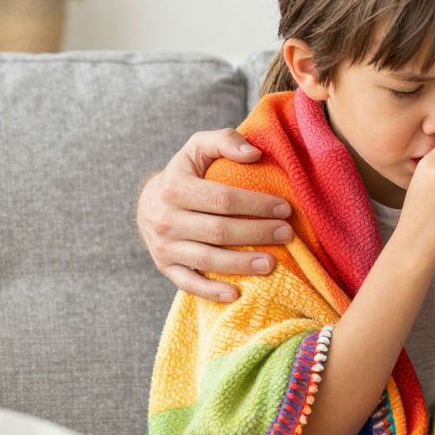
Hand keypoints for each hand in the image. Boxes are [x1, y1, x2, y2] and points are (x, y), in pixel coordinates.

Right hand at [139, 128, 294, 302]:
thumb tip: (254, 154)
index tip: (285, 208)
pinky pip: (189, 284)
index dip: (256, 204)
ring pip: (207, 259)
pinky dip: (212, 292)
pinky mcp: (166, 268)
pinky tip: (237, 294)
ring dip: (242, 264)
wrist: (148, 204)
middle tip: (287, 234)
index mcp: (175, 188)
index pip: (222, 199)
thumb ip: (225, 141)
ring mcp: (164, 247)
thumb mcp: (198, 148)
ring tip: (272, 264)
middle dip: (257, 233)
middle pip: (219, 231)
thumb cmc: (184, 174)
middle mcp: (165, 219)